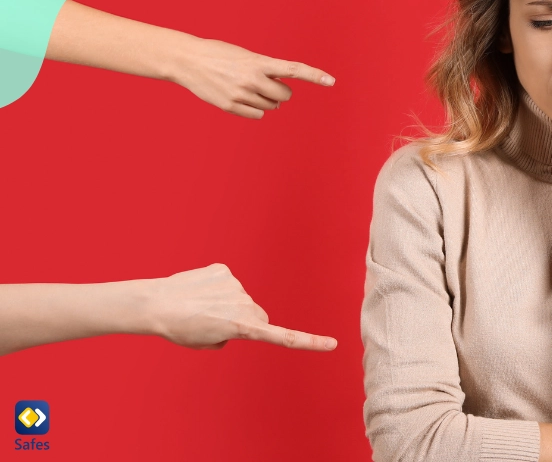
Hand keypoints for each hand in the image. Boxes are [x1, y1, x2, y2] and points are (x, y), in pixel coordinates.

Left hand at [146, 263, 336, 350]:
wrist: (155, 304)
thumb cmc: (179, 328)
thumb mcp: (208, 342)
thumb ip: (230, 334)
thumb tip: (236, 319)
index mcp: (243, 327)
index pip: (282, 337)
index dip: (309, 342)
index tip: (332, 345)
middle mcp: (245, 304)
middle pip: (258, 316)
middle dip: (245, 322)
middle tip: (217, 325)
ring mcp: (235, 285)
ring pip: (241, 299)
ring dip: (227, 304)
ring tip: (200, 308)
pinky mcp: (224, 270)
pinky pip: (228, 282)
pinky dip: (217, 287)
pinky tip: (199, 291)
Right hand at [170, 38, 334, 118]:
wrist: (187, 60)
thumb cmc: (220, 55)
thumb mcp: (246, 56)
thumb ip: (266, 70)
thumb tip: (280, 92)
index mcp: (259, 62)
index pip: (294, 69)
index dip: (314, 75)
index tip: (332, 81)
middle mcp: (252, 79)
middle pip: (284, 95)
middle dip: (280, 92)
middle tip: (266, 84)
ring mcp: (241, 94)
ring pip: (271, 107)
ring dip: (266, 99)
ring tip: (247, 87)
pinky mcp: (230, 106)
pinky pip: (257, 115)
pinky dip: (255, 109)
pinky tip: (241, 98)